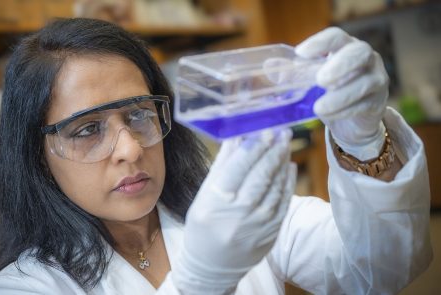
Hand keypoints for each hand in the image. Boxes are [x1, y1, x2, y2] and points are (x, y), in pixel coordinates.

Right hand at [172, 129, 296, 293]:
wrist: (212, 266)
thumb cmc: (203, 226)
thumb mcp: (204, 195)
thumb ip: (222, 166)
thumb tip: (236, 137)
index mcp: (217, 200)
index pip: (240, 165)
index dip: (255, 145)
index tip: (265, 129)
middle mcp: (239, 211)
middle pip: (261, 173)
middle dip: (273, 149)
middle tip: (281, 131)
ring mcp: (259, 223)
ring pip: (276, 185)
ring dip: (282, 161)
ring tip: (284, 144)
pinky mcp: (272, 231)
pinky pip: (284, 200)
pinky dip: (288, 181)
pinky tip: (288, 166)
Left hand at [296, 27, 388, 159]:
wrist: (351, 120)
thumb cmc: (329, 93)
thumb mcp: (308, 83)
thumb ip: (293, 74)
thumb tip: (270, 67)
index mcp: (345, 47)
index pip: (336, 37)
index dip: (320, 43)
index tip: (300, 53)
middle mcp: (365, 58)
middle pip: (358, 53)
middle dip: (339, 65)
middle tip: (320, 80)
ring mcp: (376, 79)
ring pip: (364, 82)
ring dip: (340, 96)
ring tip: (318, 108)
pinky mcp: (378, 102)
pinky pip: (364, 104)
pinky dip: (345, 110)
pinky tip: (330, 115)